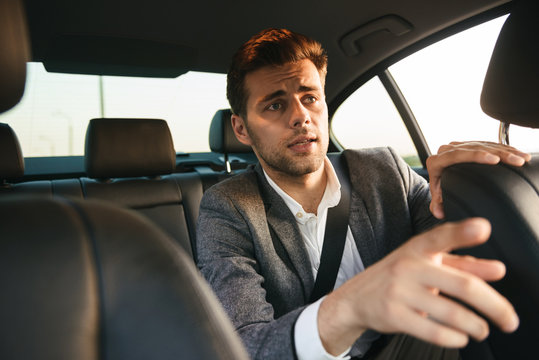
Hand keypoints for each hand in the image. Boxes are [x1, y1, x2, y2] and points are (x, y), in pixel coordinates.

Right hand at [318, 218, 518, 355]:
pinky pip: (433, 331)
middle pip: (462, 285)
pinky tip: (460, 337)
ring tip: (482, 330)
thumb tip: (498, 270)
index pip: (442, 237)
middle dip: (494, 306)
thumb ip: (463, 265)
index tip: (483, 228)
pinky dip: (455, 338)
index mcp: (418, 248)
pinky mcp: (394, 315)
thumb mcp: (427, 264)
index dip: (463, 232)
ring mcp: (400, 291)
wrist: (356, 297)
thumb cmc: (398, 277)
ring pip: (452, 313)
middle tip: (510, 320)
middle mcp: (409, 266)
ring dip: (476, 326)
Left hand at [426, 141, 530, 218]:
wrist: (436, 173)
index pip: (458, 155)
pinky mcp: (470, 145)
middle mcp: (447, 151)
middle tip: (516, 161)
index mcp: (437, 161)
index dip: (477, 156)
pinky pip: (488, 145)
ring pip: (485, 145)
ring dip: (507, 152)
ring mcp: (459, 146)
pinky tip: (517, 153)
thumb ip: (437, 204)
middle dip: (500, 154)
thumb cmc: (438, 185)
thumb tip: (439, 212)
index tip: (494, 160)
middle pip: (476, 149)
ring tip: (522, 158)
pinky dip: (504, 149)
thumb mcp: (437, 194)